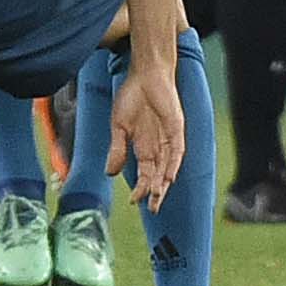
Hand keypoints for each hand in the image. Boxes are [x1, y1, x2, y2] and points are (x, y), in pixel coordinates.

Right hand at [106, 55, 186, 211]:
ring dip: (163, 182)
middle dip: (155, 193)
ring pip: (167, 166)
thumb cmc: (131, 97)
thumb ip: (116, 149)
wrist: (145, 74)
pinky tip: (170, 176)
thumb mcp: (118, 126)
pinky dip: (173, 163)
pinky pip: (176, 150)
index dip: (139, 188)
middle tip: (153, 210)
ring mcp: (168, 138)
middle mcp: (157, 146)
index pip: (144, 174)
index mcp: (143, 147)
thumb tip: (109, 173)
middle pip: (158, 175)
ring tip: (157, 197)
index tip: (133, 201)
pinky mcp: (176, 128)